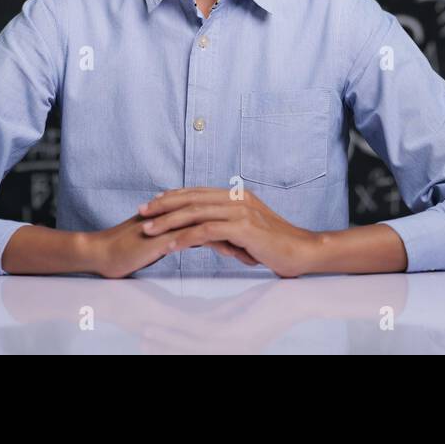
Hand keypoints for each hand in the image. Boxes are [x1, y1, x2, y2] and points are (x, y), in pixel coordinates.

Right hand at [88, 210, 256, 277]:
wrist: (102, 253)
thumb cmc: (128, 249)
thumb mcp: (160, 241)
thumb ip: (180, 234)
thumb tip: (200, 237)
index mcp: (177, 213)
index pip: (213, 213)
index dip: (232, 225)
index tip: (251, 239)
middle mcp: (177, 214)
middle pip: (216, 215)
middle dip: (238, 231)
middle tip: (258, 247)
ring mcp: (172, 222)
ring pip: (211, 224)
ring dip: (232, 239)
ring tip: (249, 255)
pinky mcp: (164, 236)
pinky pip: (196, 238)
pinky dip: (217, 244)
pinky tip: (232, 254)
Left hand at [138, 187, 318, 276]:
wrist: (302, 251)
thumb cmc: (277, 246)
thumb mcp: (247, 234)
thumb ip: (227, 230)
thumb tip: (207, 236)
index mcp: (237, 196)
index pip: (198, 192)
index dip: (174, 196)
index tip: (153, 203)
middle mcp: (236, 198)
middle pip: (192, 198)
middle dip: (163, 205)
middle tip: (141, 212)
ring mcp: (240, 211)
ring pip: (195, 213)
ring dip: (168, 222)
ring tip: (148, 230)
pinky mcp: (243, 228)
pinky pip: (206, 231)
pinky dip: (185, 237)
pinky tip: (170, 245)